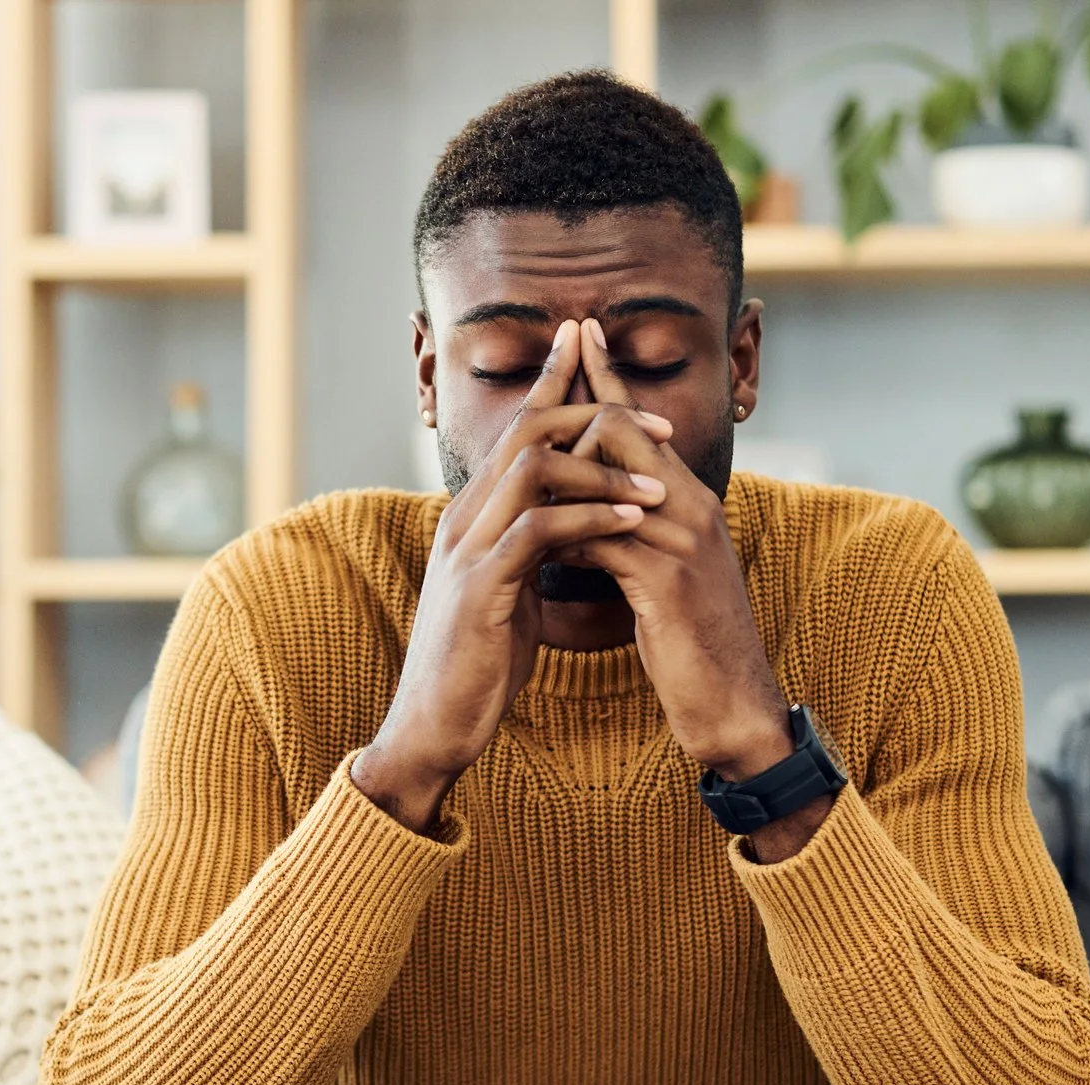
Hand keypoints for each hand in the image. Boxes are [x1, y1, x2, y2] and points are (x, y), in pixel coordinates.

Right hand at [353, 320, 672, 832]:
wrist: (434, 725)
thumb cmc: (476, 664)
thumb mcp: (506, 590)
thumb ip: (527, 550)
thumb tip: (564, 525)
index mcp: (472, 516)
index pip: (515, 430)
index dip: (555, 384)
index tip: (596, 352)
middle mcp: (463, 520)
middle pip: (523, 430)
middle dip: (591, 410)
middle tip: (655, 419)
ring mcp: (467, 551)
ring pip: (531, 470)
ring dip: (601, 468)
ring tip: (656, 483)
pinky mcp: (481, 589)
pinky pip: (538, 531)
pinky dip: (589, 519)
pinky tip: (630, 521)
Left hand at [559, 319, 798, 787]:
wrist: (734, 705)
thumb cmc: (693, 644)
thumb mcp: (662, 578)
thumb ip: (632, 535)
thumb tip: (583, 514)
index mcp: (689, 501)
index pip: (643, 421)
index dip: (609, 376)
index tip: (578, 334)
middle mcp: (691, 507)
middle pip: (623, 426)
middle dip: (575, 411)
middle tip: (544, 396)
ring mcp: (683, 541)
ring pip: (608, 475)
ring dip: (558, 474)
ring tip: (522, 474)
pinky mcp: (667, 581)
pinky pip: (602, 538)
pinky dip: (565, 535)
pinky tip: (538, 545)